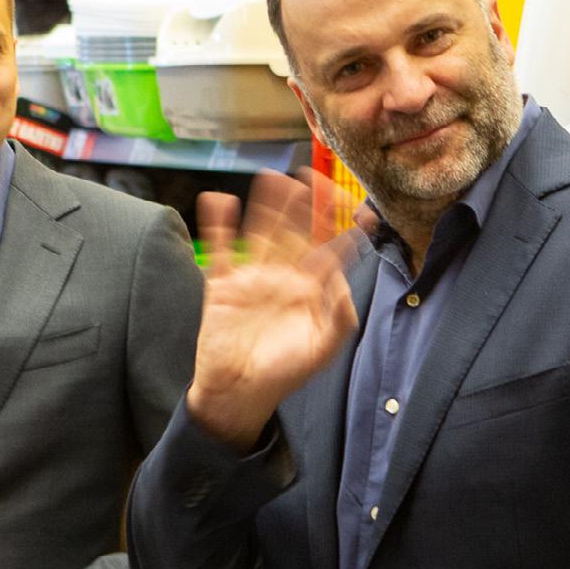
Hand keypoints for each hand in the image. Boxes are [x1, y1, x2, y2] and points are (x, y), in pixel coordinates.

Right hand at [187, 170, 359, 450]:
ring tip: (271, 177)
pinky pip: (220, 248)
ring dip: (266, 205)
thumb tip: (345, 284)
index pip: (326, 248)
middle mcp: (282, 276)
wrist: (238, 394)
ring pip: (260, 232)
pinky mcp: (222, 284)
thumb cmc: (283, 375)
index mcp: (309, 290)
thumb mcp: (321, 351)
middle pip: (294, 231)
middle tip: (308, 174)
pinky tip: (220, 200)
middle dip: (301, 204)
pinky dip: (219, 224)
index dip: (338, 226)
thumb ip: (339, 319)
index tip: (350, 200)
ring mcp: (251, 277)